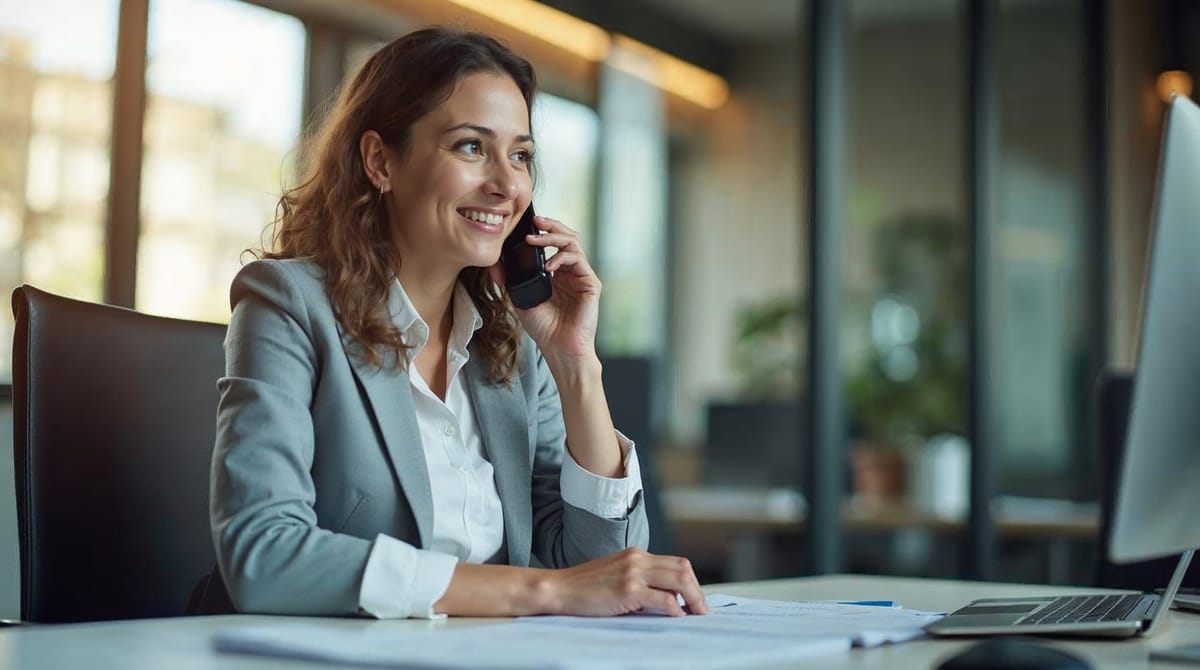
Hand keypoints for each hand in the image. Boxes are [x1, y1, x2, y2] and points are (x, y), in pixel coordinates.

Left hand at [489, 215, 598, 361]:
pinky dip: (560, 258)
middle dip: (550, 225)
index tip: (524, 225)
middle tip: (535, 220)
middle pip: (566, 236)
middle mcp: (571, 271)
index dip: (541, 231)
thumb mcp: (520, 299)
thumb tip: (494, 263)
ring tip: (535, 239)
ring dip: (553, 236)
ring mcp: (582, 276)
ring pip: (573, 242)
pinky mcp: (590, 283)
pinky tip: (547, 267)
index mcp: (557, 273)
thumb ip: (509, 281)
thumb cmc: (544, 328)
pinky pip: (577, 260)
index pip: (552, 242)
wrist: (559, 348)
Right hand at [542, 547, 708, 616]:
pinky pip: (662, 598)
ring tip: (695, 614)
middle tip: (701, 610)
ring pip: (678, 580)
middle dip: (697, 590)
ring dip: (692, 599)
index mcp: (636, 554)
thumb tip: (664, 599)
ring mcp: (633, 573)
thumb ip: (638, 580)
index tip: (695, 600)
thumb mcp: (615, 574)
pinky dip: (675, 608)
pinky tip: (676, 617)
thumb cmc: (582, 587)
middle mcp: (637, 559)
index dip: (692, 582)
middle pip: (683, 569)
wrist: (558, 588)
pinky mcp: (627, 589)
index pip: (676, 563)